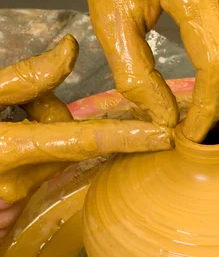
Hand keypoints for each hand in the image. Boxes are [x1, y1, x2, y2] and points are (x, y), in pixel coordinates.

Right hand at [0, 35, 172, 235]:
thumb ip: (25, 77)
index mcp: (8, 150)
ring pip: (53, 154)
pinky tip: (6, 140)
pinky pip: (39, 170)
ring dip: (39, 131)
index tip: (164, 137)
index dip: (127, 136)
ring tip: (2, 120)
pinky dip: (32, 150)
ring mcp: (13, 200)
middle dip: (52, 115)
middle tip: (13, 105)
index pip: (82, 139)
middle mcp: (16, 183)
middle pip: (65, 141)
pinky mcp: (11, 206)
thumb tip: (71, 50)